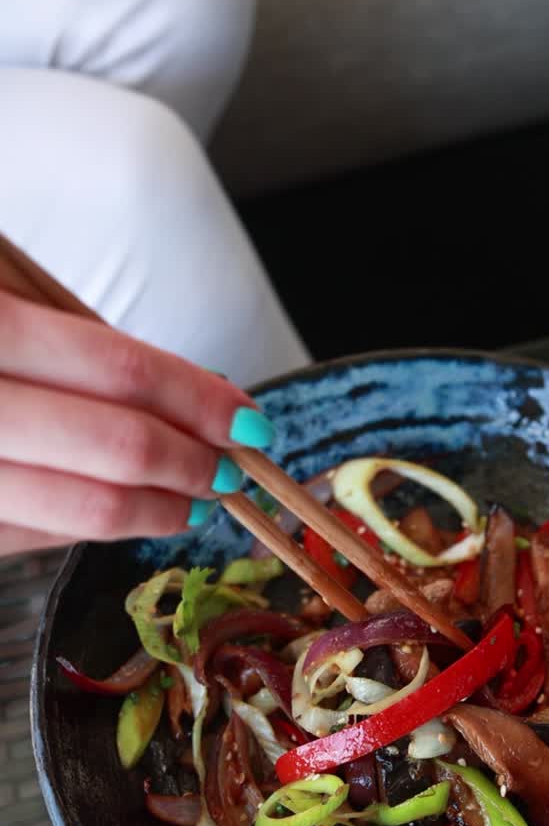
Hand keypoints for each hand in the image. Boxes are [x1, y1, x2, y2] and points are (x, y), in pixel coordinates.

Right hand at [0, 290, 275, 554]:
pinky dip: (94, 530)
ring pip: (86, 509)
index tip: (248, 419)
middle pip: (120, 446)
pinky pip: (37, 538)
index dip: (200, 400)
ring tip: (193, 505)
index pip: (125, 371)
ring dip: (158, 511)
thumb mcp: (6, 287)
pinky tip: (127, 516)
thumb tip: (193, 388)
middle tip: (228, 472)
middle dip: (193, 463)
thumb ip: (77, 339)